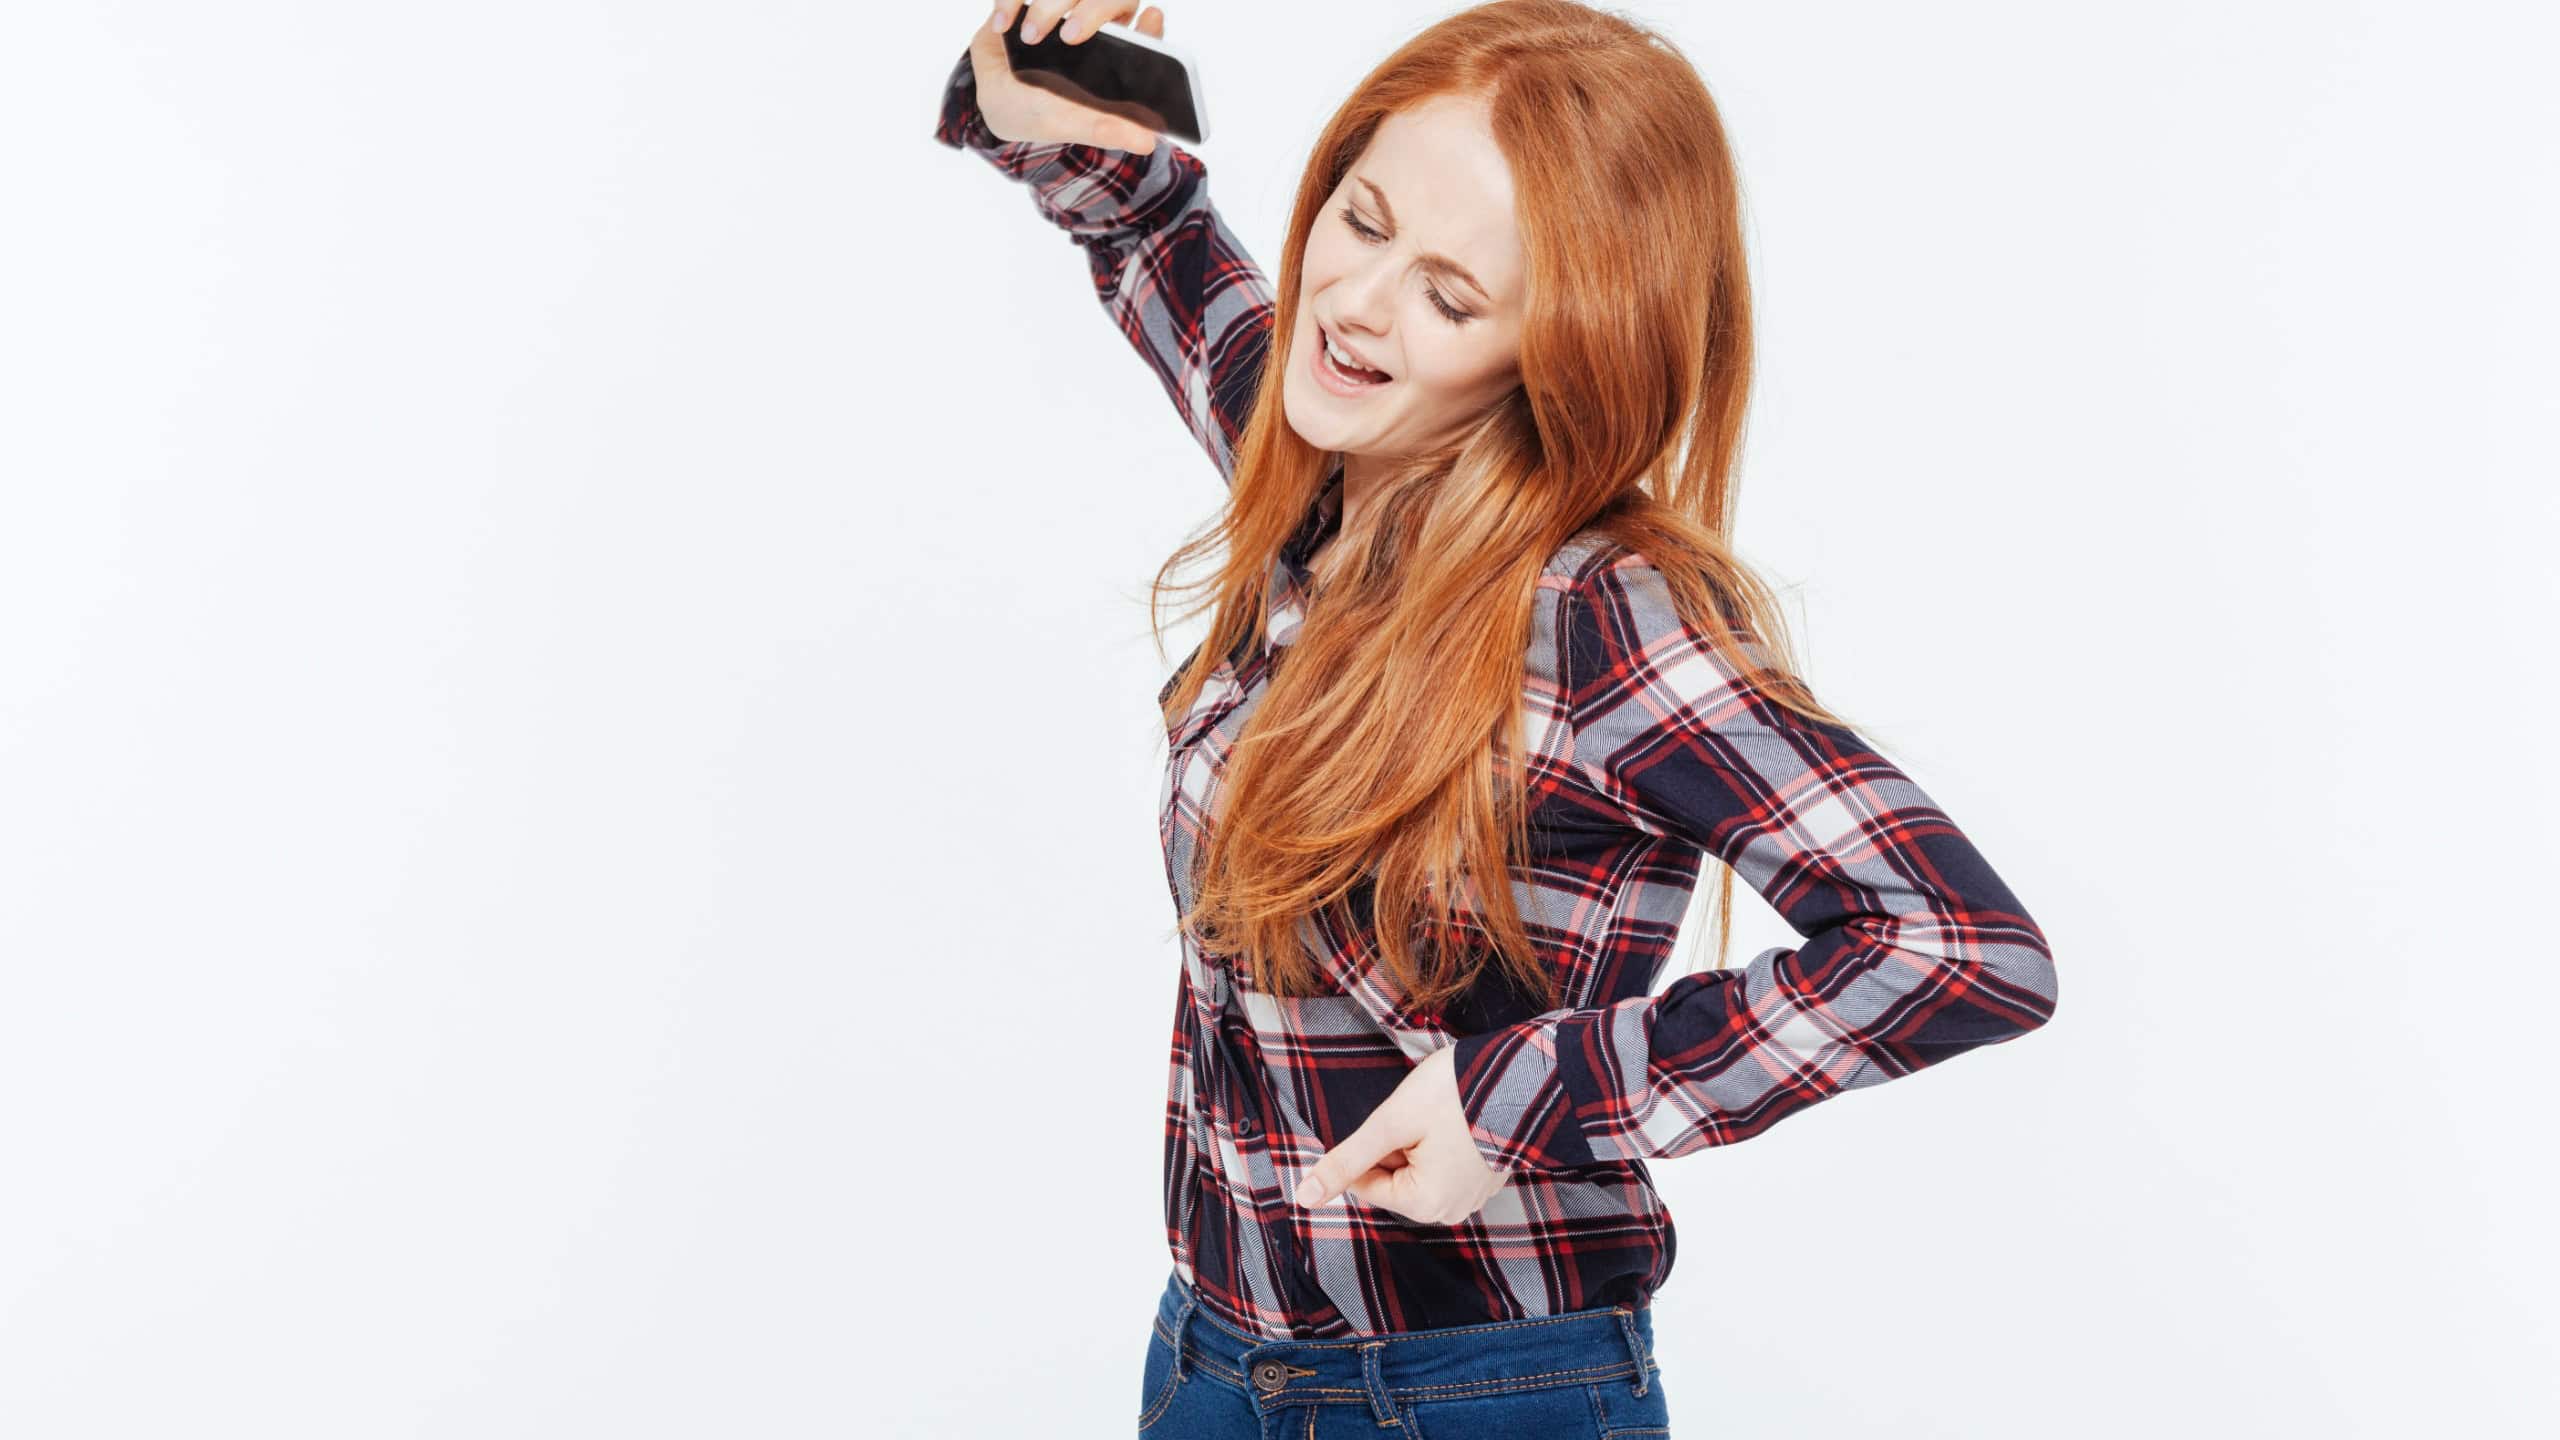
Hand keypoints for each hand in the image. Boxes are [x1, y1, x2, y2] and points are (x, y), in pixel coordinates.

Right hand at [973, 1, 1169, 152]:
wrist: (987, 94)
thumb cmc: (1035, 108)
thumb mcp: (1068, 123)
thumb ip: (1105, 129)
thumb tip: (1147, 142)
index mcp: (1116, 50)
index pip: (1144, 28)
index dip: (1148, 26)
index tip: (1148, 19)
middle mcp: (1093, 18)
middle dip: (1092, 11)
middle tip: (1069, 36)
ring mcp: (1061, 3)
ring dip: (1047, 8)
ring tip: (1028, 37)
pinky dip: (1011, 3)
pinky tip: (1003, 26)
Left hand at [1292, 1044, 1514, 1224]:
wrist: (1524, 1074)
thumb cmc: (1456, 1095)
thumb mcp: (1390, 1123)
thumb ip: (1346, 1161)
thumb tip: (1303, 1197)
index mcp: (1425, 1205)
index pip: (1366, 1182)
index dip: (1372, 1144)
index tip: (1397, 1118)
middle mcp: (1450, 1212)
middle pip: (1393, 1178)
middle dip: (1397, 1144)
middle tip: (1422, 1115)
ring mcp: (1472, 1197)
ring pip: (1417, 1170)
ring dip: (1419, 1142)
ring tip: (1442, 1116)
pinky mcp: (1485, 1179)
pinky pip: (1445, 1166)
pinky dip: (1442, 1143)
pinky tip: (1457, 1121)